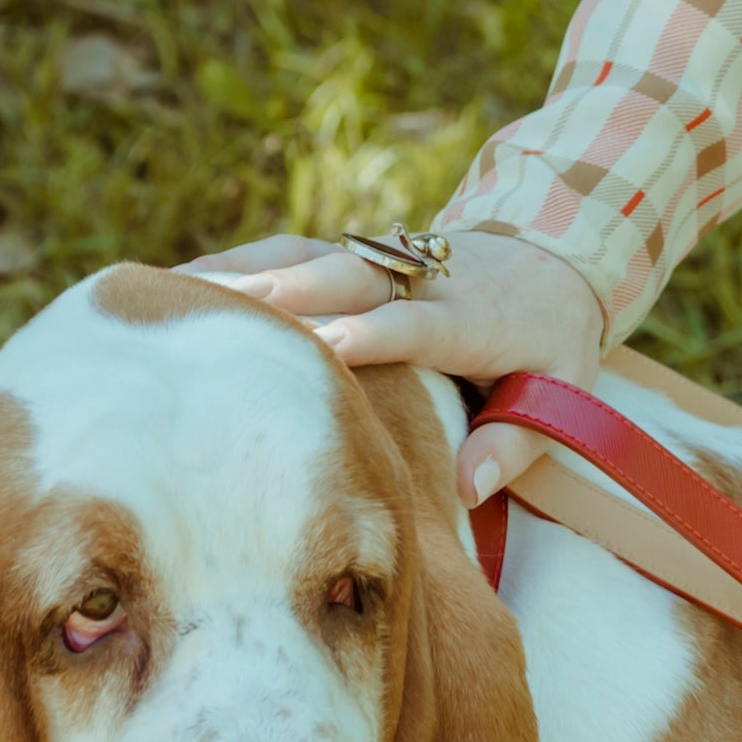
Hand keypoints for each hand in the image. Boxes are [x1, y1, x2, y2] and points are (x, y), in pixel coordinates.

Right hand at [178, 230, 604, 507]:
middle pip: (351, 278)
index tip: (324, 345)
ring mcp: (387, 261)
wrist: (558, 257)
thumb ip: (517, 441)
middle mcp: (425, 279)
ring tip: (177, 289)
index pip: (417, 324)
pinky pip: (299, 250)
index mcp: (475, 318)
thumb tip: (467, 491)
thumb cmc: (554, 342)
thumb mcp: (564, 392)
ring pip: (314, 255)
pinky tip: (185, 279)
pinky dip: (243, 261)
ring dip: (248, 269)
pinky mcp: (362, 255)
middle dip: (290, 291)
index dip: (372, 331)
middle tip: (223, 308)